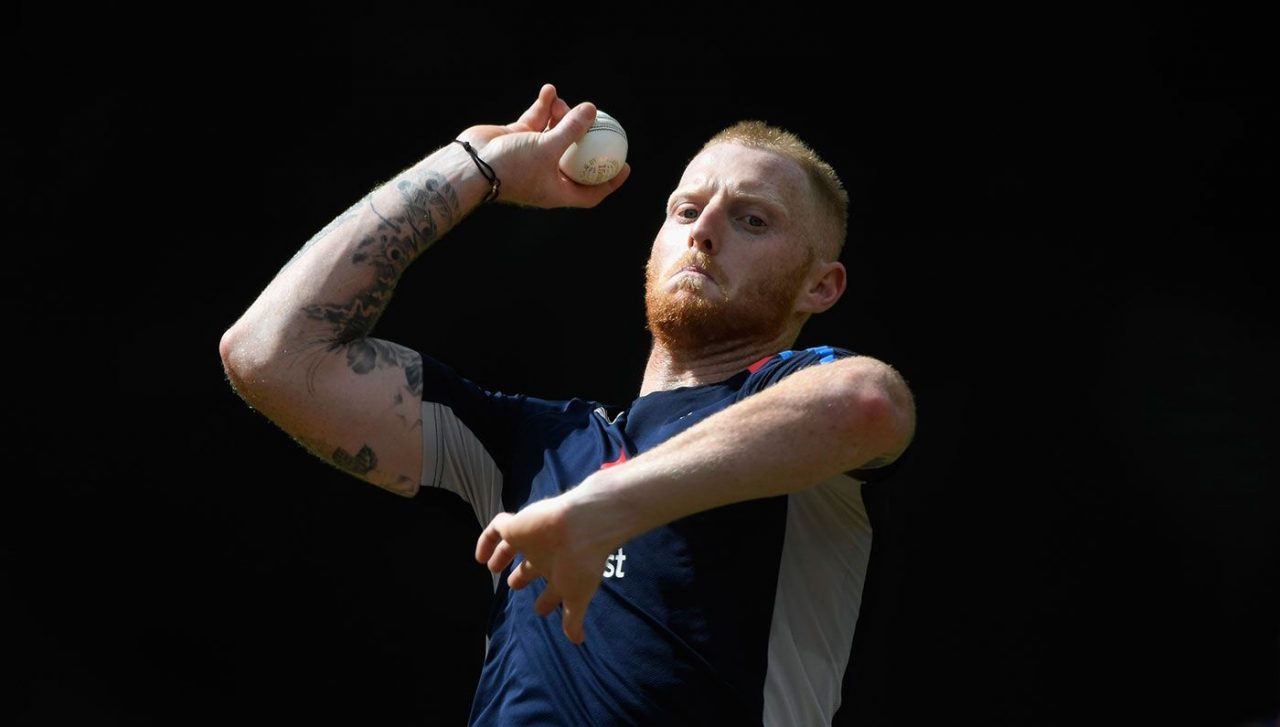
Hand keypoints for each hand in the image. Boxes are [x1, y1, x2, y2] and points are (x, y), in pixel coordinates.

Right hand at [457, 83, 630, 208]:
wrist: (470, 164)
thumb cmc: (511, 166)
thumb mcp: (548, 148)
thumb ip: (572, 129)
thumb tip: (593, 110)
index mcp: (557, 191)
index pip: (591, 193)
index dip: (610, 182)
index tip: (625, 165)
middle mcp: (546, 175)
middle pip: (575, 158)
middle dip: (585, 137)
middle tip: (596, 119)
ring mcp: (531, 156)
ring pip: (555, 134)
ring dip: (561, 116)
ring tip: (562, 101)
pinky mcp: (517, 139)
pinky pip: (536, 121)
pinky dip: (542, 107)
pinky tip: (548, 90)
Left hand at [474, 494, 612, 643]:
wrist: (582, 527)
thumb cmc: (581, 563)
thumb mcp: (577, 596)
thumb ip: (573, 619)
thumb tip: (578, 642)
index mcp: (561, 573)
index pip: (552, 589)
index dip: (547, 601)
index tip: (540, 609)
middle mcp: (546, 556)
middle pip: (531, 566)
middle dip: (523, 576)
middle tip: (513, 585)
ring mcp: (530, 539)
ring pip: (513, 546)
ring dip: (502, 556)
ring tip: (492, 567)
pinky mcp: (517, 525)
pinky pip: (497, 528)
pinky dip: (486, 541)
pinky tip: (480, 556)